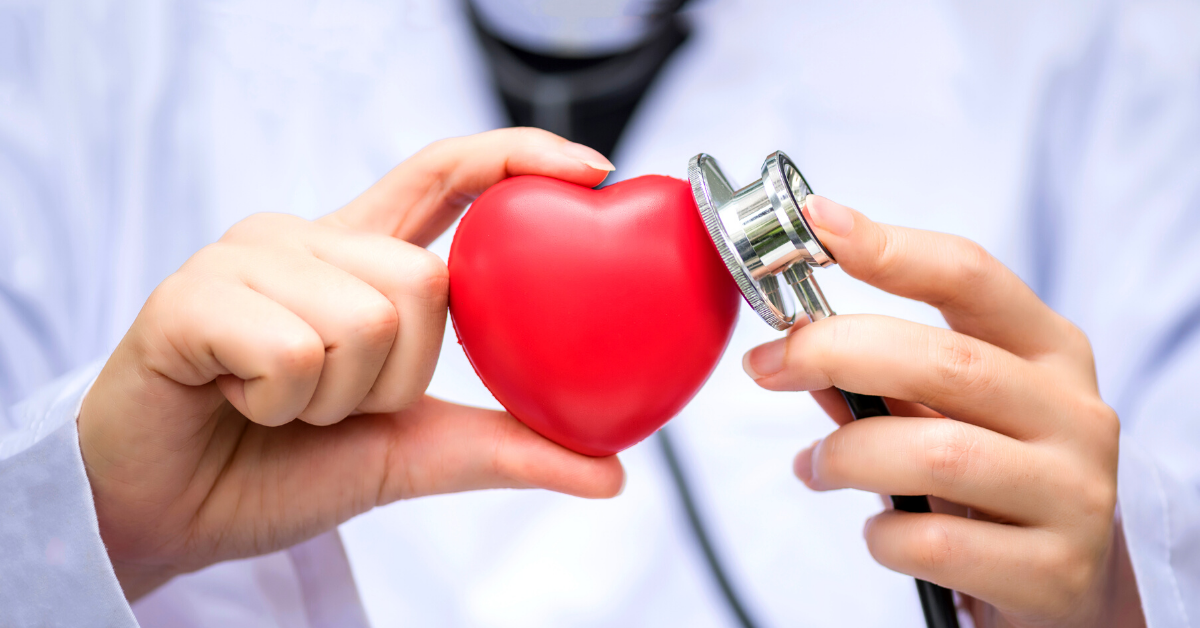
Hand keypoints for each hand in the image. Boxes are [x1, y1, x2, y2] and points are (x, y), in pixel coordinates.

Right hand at [78, 128, 624, 600]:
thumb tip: (612, 473)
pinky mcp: (189, 296)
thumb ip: (503, 447)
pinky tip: (235, 399)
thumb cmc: (280, 468)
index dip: (516, 157)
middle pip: (423, 279)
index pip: (445, 175)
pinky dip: (279, 403)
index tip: (590, 170)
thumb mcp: (411, 453)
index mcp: (357, 259)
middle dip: (396, 378)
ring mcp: (244, 259)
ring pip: (364, 317)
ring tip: (277, 403)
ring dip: (334, 399)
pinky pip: (291, 348)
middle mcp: (305, 239)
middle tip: (330, 403)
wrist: (171, 516)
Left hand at [743, 197, 1143, 626]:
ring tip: (816, 466)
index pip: (970, 277)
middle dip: (834, 353)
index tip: (818, 223)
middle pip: (945, 360)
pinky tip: (876, 531)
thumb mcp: (952, 412)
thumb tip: (792, 341)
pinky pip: (934, 541)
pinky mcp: (1057, 571)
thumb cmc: (991, 478)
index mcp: (1050, 351)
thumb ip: (884, 375)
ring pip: (935, 453)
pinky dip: (880, 534)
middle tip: (768, 366)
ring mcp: (1075, 493)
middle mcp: (1074, 413)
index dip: (891, 248)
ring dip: (846, 455)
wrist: (1067, 582)